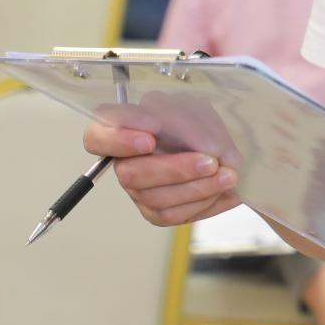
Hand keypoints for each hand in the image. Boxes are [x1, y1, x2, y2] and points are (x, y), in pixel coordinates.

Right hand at [84, 122, 239, 226]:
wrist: (216, 145)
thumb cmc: (196, 121)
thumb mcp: (195, 109)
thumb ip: (193, 125)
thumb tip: (208, 150)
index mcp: (124, 127)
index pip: (96, 136)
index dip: (118, 139)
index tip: (150, 137)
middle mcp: (124, 162)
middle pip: (131, 174)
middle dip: (175, 169)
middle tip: (211, 161)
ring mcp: (137, 190)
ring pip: (154, 198)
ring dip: (196, 189)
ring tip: (228, 175)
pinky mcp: (155, 211)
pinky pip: (173, 215)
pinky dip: (204, 204)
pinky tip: (228, 192)